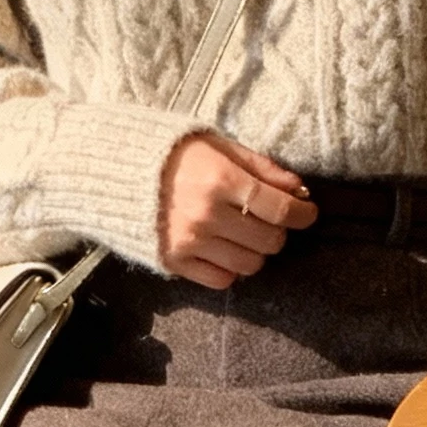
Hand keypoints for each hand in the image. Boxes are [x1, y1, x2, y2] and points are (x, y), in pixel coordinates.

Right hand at [158, 133, 316, 289]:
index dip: (302, 214)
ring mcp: (190, 242)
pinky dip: (230, 268)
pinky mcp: (175, 261)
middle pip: (269, 241)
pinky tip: (223, 249)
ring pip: (249, 265)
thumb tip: (299, 190)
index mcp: (220, 180)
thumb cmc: (175, 155)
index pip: (279, 209)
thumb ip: (261, 168)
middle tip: (268, 220)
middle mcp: (207, 215)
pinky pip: (222, 280)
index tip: (308, 213)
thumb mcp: (219, 146)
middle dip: (277, 231)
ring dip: (255, 252)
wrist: (118, 172)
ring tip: (244, 235)